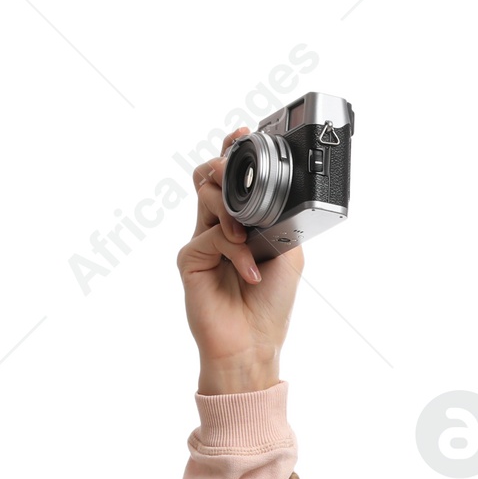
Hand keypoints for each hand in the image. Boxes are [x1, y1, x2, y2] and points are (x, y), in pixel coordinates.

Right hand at [175, 125, 304, 393]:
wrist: (253, 345)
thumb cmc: (270, 306)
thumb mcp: (288, 255)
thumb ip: (279, 220)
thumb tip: (271, 197)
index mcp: (241, 226)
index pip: (230, 181)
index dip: (231, 155)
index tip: (244, 133)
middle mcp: (217, 229)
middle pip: (208, 179)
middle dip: (222, 167)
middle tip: (235, 168)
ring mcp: (201, 242)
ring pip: (205, 198)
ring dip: (230, 208)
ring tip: (248, 236)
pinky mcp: (190, 259)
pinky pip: (212, 237)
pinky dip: (236, 251)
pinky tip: (251, 272)